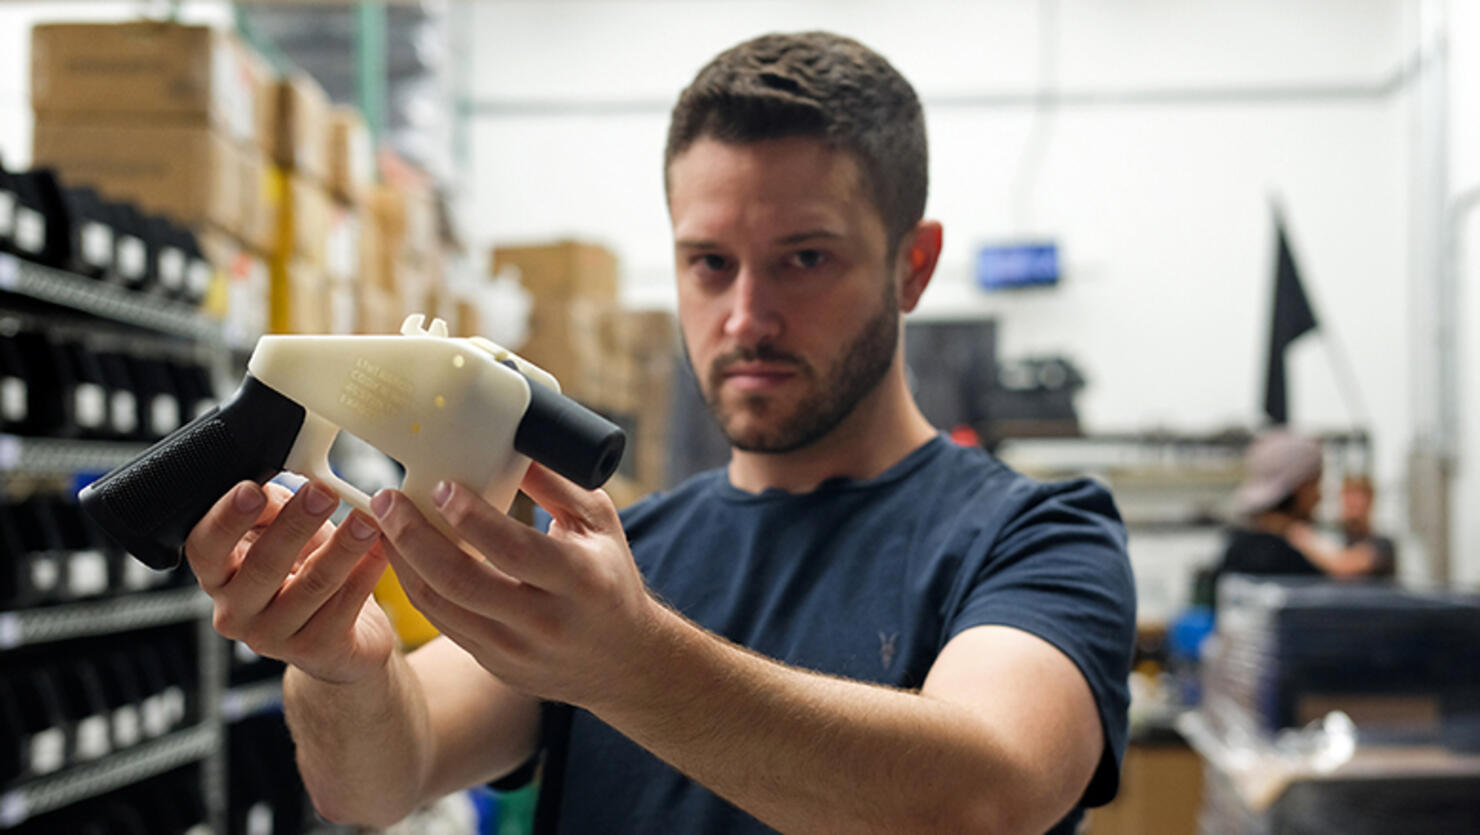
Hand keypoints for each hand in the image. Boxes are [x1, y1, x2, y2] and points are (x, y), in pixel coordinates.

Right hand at [184, 480, 394, 684]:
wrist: (337, 639)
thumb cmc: (303, 574)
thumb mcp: (283, 534)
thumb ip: (272, 508)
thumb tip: (271, 485)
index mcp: (218, 576)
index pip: (204, 546)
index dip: (226, 518)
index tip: (253, 490)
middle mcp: (236, 612)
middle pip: (263, 565)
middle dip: (296, 524)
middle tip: (323, 493)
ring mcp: (274, 637)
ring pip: (311, 586)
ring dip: (342, 547)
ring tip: (366, 520)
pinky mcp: (316, 650)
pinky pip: (345, 606)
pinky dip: (366, 572)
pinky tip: (382, 549)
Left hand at [370, 465, 663, 708]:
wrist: (622, 662)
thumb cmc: (610, 577)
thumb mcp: (599, 525)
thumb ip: (557, 484)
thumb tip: (511, 442)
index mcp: (581, 579)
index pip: (513, 549)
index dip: (470, 517)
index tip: (440, 485)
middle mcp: (546, 620)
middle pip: (461, 582)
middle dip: (413, 537)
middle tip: (386, 499)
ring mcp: (515, 649)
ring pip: (440, 606)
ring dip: (402, 561)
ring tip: (382, 521)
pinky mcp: (493, 663)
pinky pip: (442, 623)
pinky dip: (415, 585)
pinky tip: (402, 554)